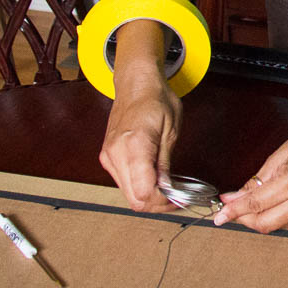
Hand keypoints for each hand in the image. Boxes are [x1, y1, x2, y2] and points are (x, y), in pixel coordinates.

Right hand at [98, 64, 181, 212]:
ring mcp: (108, 155)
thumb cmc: (156, 99)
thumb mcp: (170, 130)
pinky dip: (139, 186)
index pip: (144, 192)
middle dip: (157, 204)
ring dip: (148, 197)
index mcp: (134, 144)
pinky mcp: (107, 156)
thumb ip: (165, 163)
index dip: (163, 201)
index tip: (180, 199)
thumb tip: (168, 190)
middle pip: (134, 198)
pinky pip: (123, 182)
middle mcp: (116, 153)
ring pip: (127, 194)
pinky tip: (153, 180)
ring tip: (168, 190)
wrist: (135, 83)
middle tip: (177, 199)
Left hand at [212, 115, 287, 232]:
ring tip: (247, 206)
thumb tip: (234, 198)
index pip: (258, 203)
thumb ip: (256, 181)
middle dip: (244, 219)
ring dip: (259, 219)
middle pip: (266, 222)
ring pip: (278, 226)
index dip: (235, 210)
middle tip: (230, 211)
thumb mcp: (278, 155)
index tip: (220, 214)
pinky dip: (276, 216)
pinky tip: (270, 205)